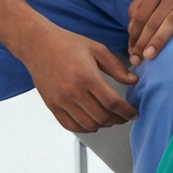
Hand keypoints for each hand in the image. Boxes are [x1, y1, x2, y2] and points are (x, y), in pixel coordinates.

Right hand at [22, 25, 137, 133]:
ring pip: (87, 124)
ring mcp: (61, 101)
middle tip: (125, 117)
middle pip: (101, 116)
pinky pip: (70, 125)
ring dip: (104, 125)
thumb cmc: (67, 44)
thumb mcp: (97, 49)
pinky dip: (85, 129)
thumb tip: (133, 81)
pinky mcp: (52, 105)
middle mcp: (73, 92)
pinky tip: (93, 124)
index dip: (127, 111)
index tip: (134, 113)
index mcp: (87, 76)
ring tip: (111, 119)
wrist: (37, 44)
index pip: (112, 102)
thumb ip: (116, 67)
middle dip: (118, 120)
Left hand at [127, 0, 172, 63]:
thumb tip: (131, 28)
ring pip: (172, 21)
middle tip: (137, 59)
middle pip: (154, 20)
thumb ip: (142, 3)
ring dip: (159, 40)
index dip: (134, 34)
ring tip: (150, 56)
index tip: (130, 50)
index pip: (141, 15)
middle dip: (142, 42)